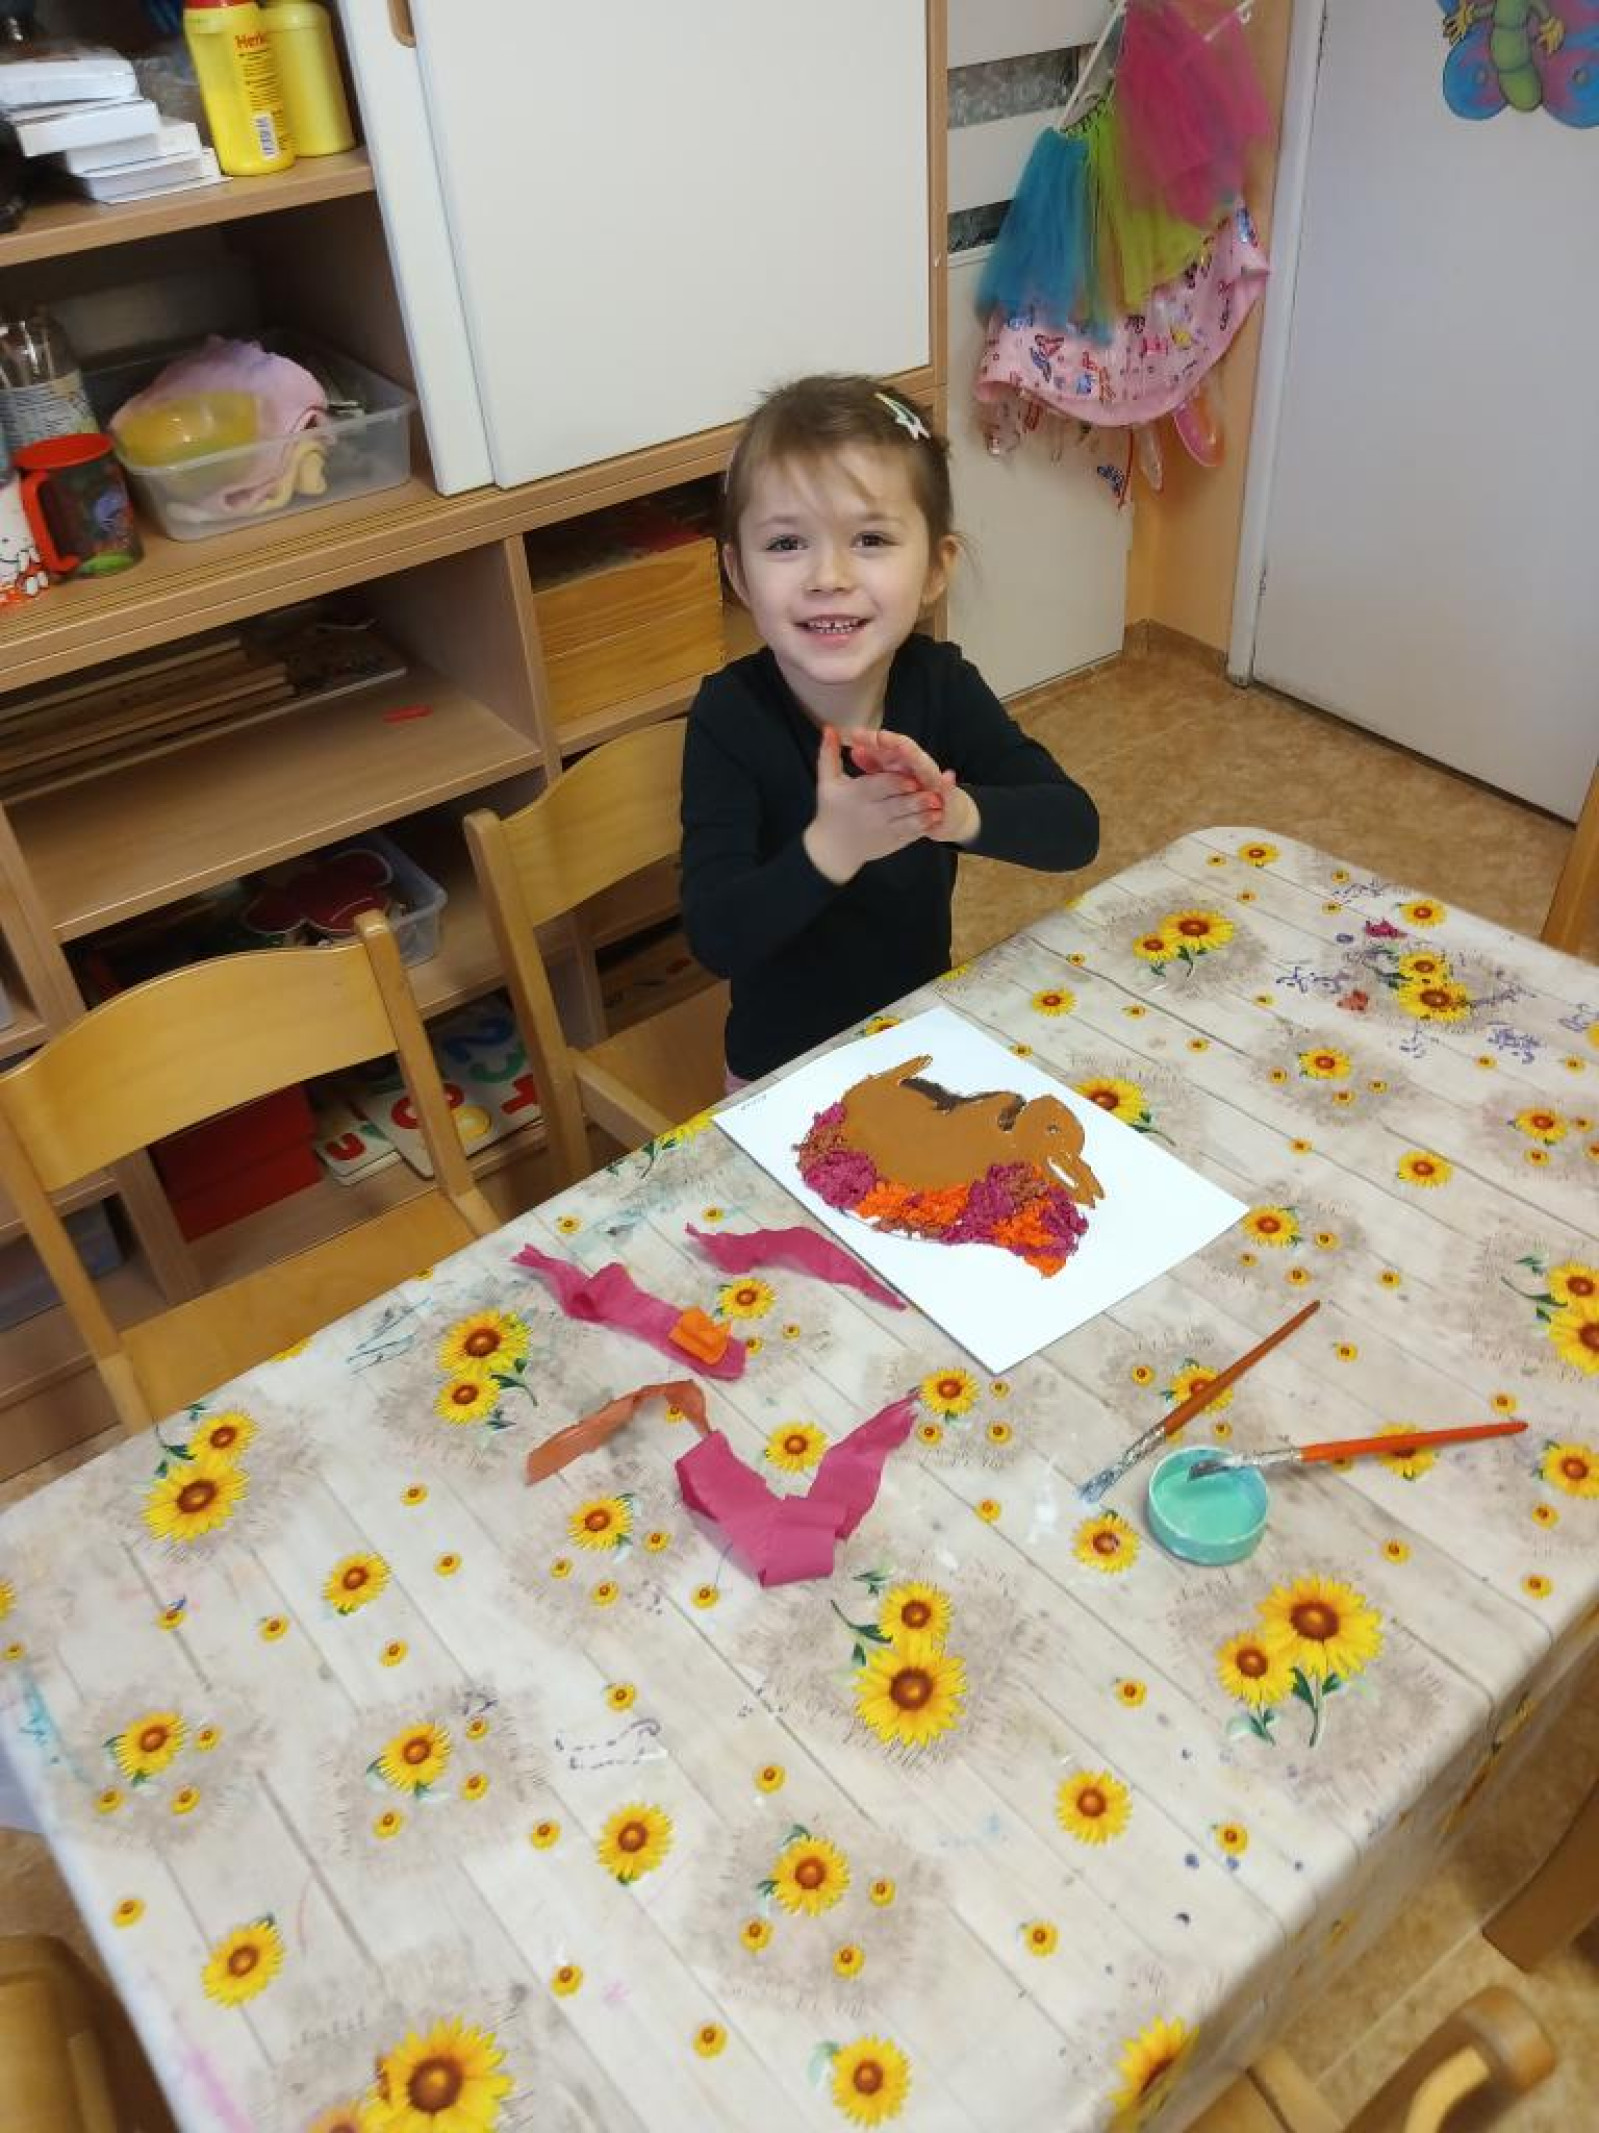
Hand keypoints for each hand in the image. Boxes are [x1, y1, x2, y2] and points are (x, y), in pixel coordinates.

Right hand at [803, 724, 945, 884]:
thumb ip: (829, 754)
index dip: (896, 782)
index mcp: (856, 796)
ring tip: (937, 805)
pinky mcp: (890, 843)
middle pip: (895, 804)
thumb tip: (828, 728)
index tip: (912, 778)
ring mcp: (881, 831)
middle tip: (932, 793)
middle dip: (914, 799)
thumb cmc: (831, 810)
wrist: (833, 849)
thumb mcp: (827, 783)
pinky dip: (922, 827)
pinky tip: (934, 819)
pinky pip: (908, 834)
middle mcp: (870, 814)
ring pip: (905, 821)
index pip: (878, 787)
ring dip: (923, 813)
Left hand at [844, 726, 979, 846]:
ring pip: (924, 765)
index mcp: (902, 761)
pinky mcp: (948, 794)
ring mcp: (934, 778)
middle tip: (878, 735)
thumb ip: (874, 765)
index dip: (871, 739)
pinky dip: (948, 784)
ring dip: (915, 756)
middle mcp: (918, 765)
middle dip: (892, 741)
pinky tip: (948, 778)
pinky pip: (947, 790)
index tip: (854, 734)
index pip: (886, 745)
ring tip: (903, 746)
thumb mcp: (891, 779)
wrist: (945, 811)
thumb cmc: (914, 793)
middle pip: (904, 750)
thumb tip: (854, 750)